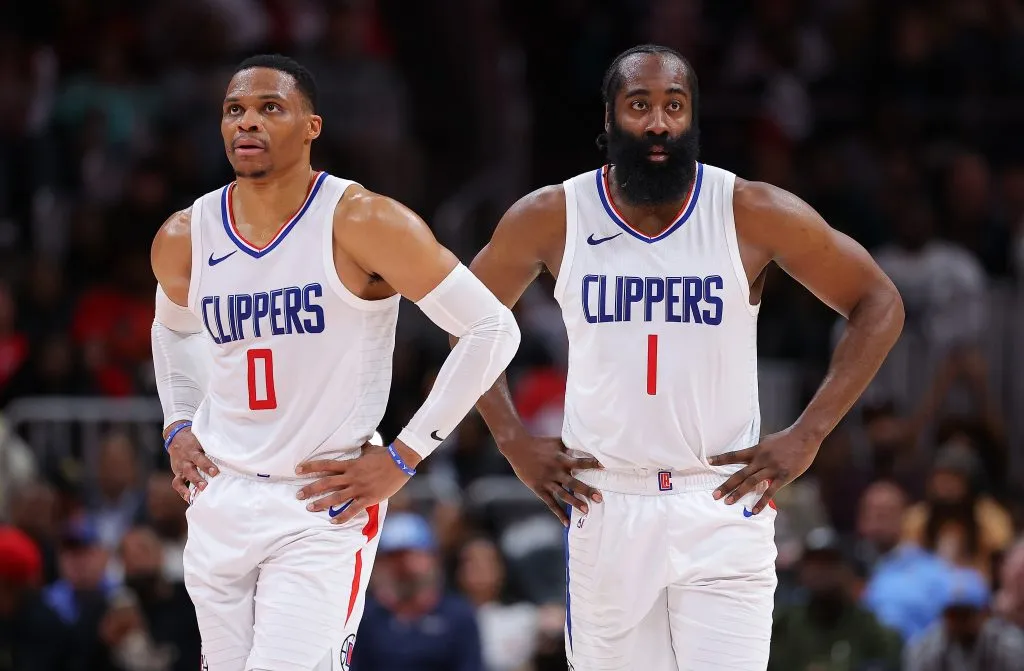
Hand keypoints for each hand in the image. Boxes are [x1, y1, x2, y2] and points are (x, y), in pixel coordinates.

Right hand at [166, 423, 217, 502]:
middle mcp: (185, 460)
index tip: (215, 472)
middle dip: (197, 479)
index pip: (199, 458)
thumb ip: (212, 448)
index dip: (207, 465)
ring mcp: (180, 467)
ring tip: (194, 496)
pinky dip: (182, 491)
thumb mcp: (202, 440)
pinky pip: (177, 483)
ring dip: (188, 488)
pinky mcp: (177, 473)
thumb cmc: (195, 440)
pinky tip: (189, 498)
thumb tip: (231, 454)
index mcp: (193, 450)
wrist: (176, 436)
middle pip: (189, 470)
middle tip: (205, 487)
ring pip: (180, 479)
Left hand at [295, 440, 417, 523]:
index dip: (311, 467)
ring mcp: (359, 488)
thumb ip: (363, 448)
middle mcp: (351, 477)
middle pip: (326, 483)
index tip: (298, 470)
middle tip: (298, 495)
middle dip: (311, 489)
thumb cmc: (386, 455)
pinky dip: (342, 517)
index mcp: (351, 465)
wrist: (401, 463)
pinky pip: (353, 509)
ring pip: (336, 497)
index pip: (326, 465)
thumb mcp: (371, 449)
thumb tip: (361, 441)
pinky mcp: (368, 498)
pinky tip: (333, 522)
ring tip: (310, 508)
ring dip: (321, 503)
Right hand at [500, 435, 602, 526]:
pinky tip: (566, 522)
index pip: (579, 462)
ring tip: (586, 510)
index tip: (604, 467)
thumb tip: (587, 443)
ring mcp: (546, 481)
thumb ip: (570, 446)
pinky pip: (550, 503)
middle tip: (599, 498)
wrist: (517, 448)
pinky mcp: (538, 488)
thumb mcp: (556, 442)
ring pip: (563, 494)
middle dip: (586, 490)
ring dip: (575, 503)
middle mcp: (555, 471)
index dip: (591, 464)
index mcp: (561, 458)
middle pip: (573, 482)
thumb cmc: (539, 443)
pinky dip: (558, 513)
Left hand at [708, 427, 819, 514]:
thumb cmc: (786, 439)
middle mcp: (761, 460)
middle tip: (714, 495)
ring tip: (728, 503)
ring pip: (751, 483)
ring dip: (739, 493)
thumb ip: (757, 452)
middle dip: (726, 485)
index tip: (708, 462)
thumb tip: (749, 459)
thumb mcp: (767, 442)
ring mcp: (772, 468)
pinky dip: (761, 501)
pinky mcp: (783, 476)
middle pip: (740, 474)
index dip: (721, 459)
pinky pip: (770, 491)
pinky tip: (755, 510)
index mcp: (756, 450)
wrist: (805, 436)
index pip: (734, 455)